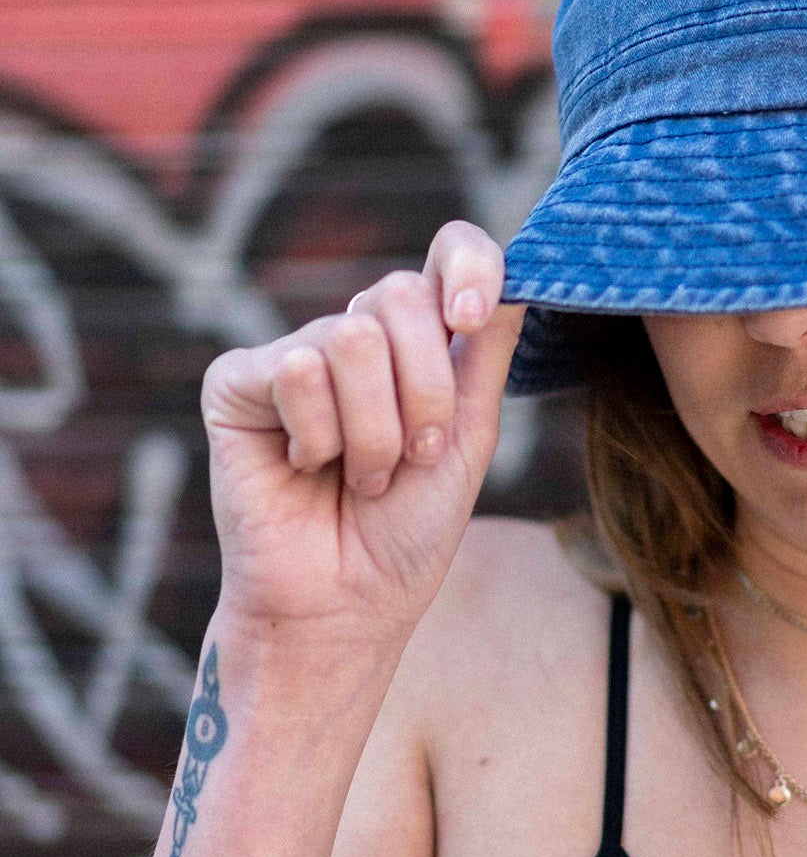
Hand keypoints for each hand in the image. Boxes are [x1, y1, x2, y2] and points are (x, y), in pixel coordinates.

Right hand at [200, 221, 525, 645]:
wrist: (346, 605)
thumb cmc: (407, 534)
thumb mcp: (467, 441)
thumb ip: (484, 358)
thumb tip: (517, 280)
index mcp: (419, 345)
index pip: (449, 251)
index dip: (466, 264)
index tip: (472, 316)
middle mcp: (357, 337)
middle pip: (401, 296)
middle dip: (423, 395)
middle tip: (412, 459)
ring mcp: (295, 354)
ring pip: (352, 340)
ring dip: (374, 433)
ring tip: (360, 478)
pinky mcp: (238, 381)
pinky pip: (296, 371)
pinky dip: (319, 438)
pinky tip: (305, 469)